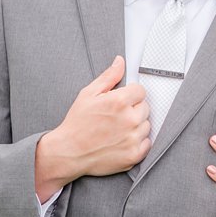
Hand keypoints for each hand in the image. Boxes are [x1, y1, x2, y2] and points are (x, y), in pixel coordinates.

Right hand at [35, 57, 150, 196]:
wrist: (69, 152)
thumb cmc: (77, 123)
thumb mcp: (88, 94)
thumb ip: (108, 77)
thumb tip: (120, 62)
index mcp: (119, 101)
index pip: (140, 91)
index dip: (129, 95)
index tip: (120, 102)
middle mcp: (130, 119)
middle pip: (145, 107)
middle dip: (133, 109)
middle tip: (115, 117)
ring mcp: (133, 138)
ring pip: (146, 125)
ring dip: (136, 126)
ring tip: (116, 130)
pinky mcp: (134, 155)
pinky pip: (147, 143)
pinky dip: (137, 142)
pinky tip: (121, 141)